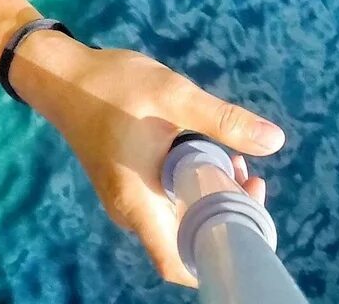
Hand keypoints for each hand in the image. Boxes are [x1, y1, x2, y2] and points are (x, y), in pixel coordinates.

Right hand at [26, 40, 284, 284]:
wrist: (62, 76)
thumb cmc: (113, 86)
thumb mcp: (174, 96)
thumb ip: (223, 121)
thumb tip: (276, 141)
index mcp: (138, 204)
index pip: (178, 263)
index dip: (219, 253)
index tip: (249, 218)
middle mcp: (132, 213)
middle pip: (187, 241)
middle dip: (226, 214)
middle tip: (250, 175)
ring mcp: (129, 200)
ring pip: (181, 219)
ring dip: (213, 196)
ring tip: (236, 159)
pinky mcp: (131, 185)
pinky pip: (169, 201)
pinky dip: (196, 185)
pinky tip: (212, 153)